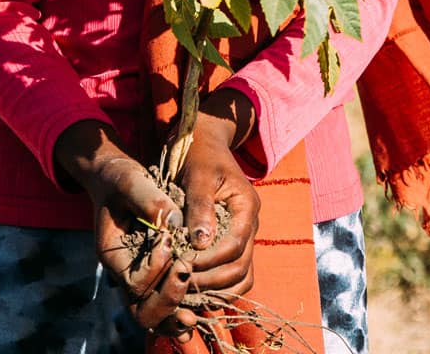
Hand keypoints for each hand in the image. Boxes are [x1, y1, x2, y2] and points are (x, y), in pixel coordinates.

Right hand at [53, 122, 191, 331]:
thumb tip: (176, 222)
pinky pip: (165, 302)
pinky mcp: (153, 274)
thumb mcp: (131, 181)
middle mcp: (124, 272)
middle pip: (142, 309)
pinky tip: (198, 310)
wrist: (115, 179)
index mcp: (113, 253)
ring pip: (153, 314)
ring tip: (194, 318)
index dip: (156, 267)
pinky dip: (179, 310)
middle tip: (188, 280)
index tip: (170, 240)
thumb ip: (150, 201)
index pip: (135, 281)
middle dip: (168, 300)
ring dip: (174, 315)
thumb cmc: (121, 178)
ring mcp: (138, 277)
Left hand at [180, 90, 261, 308]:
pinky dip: (217, 284)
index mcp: (246, 207)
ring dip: (216, 288)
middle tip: (180, 283)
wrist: (203, 140)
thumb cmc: (198, 153)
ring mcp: (242, 233)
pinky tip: (193, 285)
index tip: (181, 266)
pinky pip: (232, 270)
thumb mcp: (197, 175)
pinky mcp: (230, 239)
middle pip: (240, 267)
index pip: (234, 247)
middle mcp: (249, 224)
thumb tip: (201, 243)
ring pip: (241, 275)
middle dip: (211, 280)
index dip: (209, 262)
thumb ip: (200, 206)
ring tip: (186, 290)